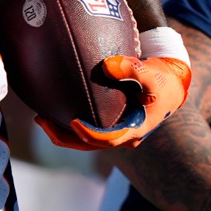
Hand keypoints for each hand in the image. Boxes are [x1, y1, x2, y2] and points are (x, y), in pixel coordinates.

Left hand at [35, 55, 191, 149]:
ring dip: (62, 132)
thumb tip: (107, 65)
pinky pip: (86, 130)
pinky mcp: (110, 125)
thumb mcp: (153, 74)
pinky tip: (52, 110)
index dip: (89, 134)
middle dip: (64, 136)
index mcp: (134, 131)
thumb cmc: (163, 80)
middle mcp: (123, 137)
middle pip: (89, 145)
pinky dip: (68, 124)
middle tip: (41, 121)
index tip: (72, 122)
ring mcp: (116, 133)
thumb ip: (133, 68)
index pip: (108, 140)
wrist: (170, 85)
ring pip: (85, 141)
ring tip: (40, 118)